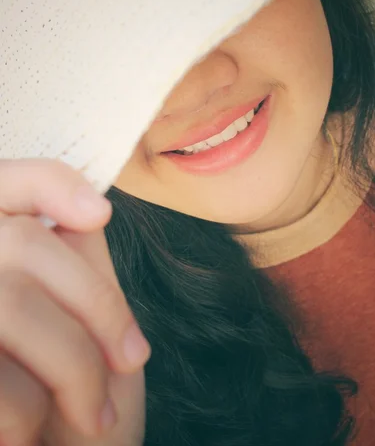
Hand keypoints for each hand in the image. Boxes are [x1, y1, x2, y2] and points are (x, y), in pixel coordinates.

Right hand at [0, 159, 149, 445]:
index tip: (100, 214)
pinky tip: (28, 438)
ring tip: (90, 413)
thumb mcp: (89, 323)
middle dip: (95, 303)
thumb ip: (77, 261)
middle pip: (20, 245)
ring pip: (11, 305)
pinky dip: (28, 410)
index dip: (46, 183)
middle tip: (132, 358)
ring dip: (73, 365)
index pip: (6, 185)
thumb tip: (89, 209)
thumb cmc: (83, 401)